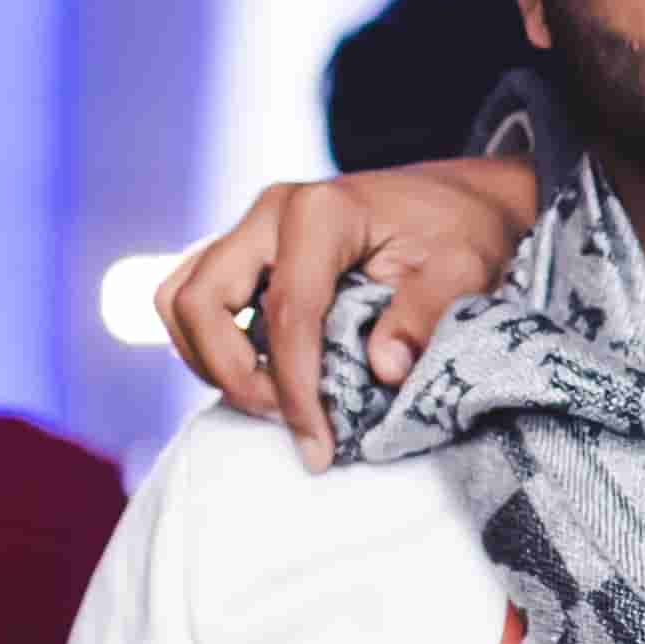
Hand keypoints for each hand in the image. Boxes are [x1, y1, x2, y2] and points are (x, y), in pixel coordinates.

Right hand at [155, 153, 539, 469]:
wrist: (455, 198)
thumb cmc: (461, 232)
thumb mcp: (465, 269)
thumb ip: (426, 316)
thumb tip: (384, 369)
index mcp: (321, 212)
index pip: (287, 311)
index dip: (294, 386)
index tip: (317, 445)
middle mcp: (270, 212)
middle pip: (201, 300)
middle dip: (233, 374)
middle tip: (286, 421)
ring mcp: (249, 228)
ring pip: (179, 298)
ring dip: (208, 361)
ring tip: (271, 404)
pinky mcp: (242, 250)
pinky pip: (193, 297)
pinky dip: (209, 344)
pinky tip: (260, 377)